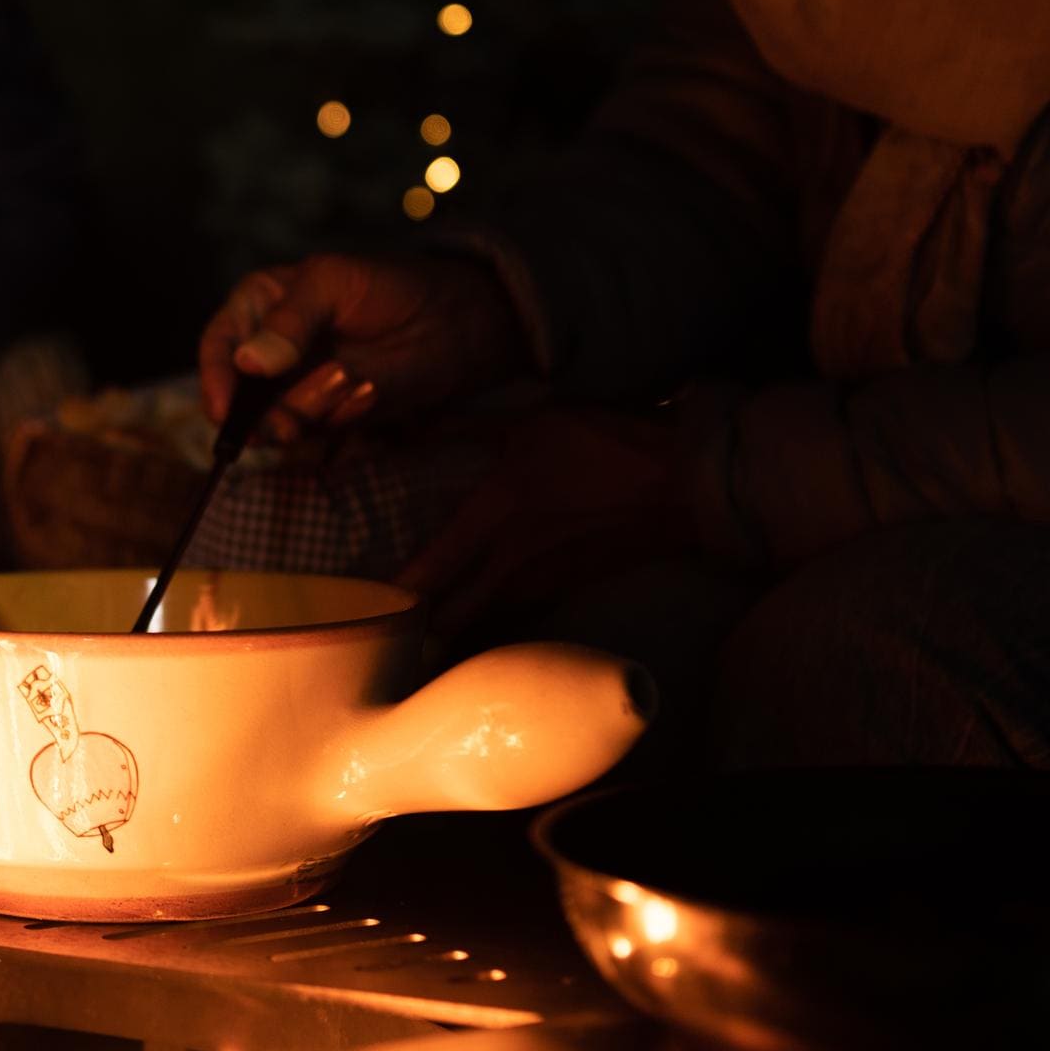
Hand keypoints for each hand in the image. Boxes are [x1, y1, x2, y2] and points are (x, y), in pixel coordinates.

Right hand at [197, 251, 522, 437]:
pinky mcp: (329, 418)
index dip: (215, 380)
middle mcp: (269, 355)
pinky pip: (319, 436)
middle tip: (294, 411)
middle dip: (266, 409)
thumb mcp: (332, 284)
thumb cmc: (388, 287)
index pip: (218, 346)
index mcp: (258, 308)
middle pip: (239, 400)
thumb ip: (289, 320)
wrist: (450, 321)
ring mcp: (297, 390)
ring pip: (277, 425)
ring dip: (313, 410)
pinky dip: (343, 419)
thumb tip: (248, 362)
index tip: (225, 411)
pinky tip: (370, 391)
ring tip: (353, 377)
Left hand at [396, 406, 692, 637]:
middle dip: (418, 627)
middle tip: (388, 623)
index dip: (394, 597)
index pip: (430, 573)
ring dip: (455, 618)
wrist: (685, 485)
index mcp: (496, 517)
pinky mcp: (570, 587)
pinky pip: (516, 606)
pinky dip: (493, 608)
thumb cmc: (607, 443)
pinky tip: (481, 596)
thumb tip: (419, 423)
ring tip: (424, 614)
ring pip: (484, 615)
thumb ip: (471, 428)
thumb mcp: (534, 422)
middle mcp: (513, 562)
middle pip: (451, 618)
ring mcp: (544, 582)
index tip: (364, 605)